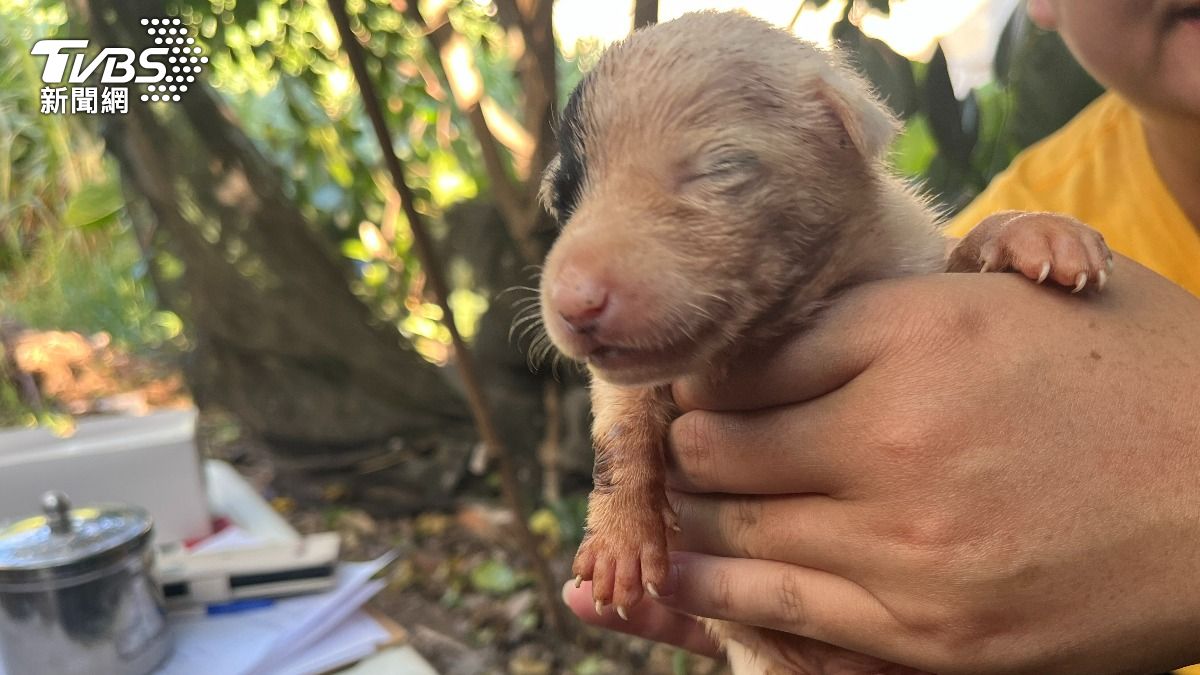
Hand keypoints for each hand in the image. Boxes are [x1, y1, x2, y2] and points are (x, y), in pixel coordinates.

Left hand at [651, 257, 1199, 673]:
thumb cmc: (1143, 377)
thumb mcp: (1036, 290)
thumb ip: (917, 285)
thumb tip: (812, 309)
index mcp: (920, 329)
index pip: (749, 360)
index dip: (711, 378)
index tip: (701, 391)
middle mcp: (897, 432)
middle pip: (720, 445)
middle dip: (691, 447)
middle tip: (688, 450)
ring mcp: (909, 542)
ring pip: (735, 529)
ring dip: (694, 518)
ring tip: (679, 512)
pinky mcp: (930, 633)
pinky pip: (781, 607)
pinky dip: (718, 588)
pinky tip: (684, 575)